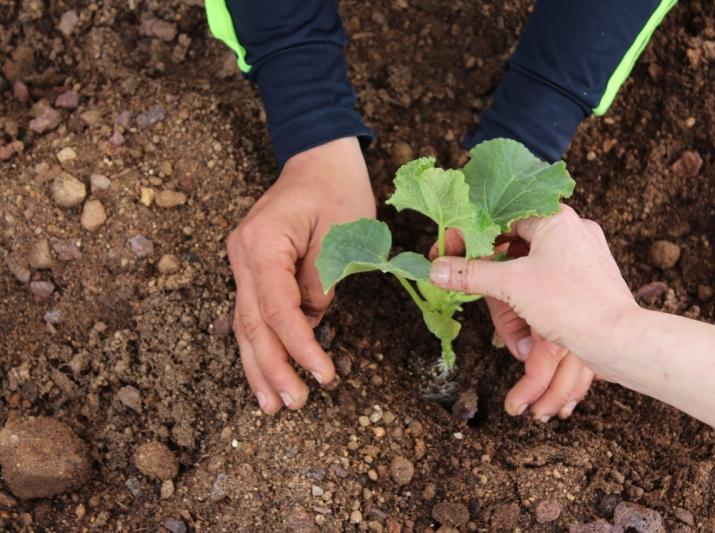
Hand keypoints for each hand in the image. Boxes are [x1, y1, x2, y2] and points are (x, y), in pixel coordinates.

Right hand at [227, 137, 374, 412]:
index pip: (277, 307)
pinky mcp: (253, 269)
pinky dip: (261, 345)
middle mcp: (242, 255)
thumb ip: (323, 281)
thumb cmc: (338, 188)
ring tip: (271, 405)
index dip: (299, 346)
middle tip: (293, 404)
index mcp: (262, 242)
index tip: (322, 374)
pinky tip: (267, 374)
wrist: (319, 159)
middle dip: (273, 368)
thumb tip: (313, 320)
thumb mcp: (343, 233)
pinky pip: (254, 313)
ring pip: (246, 324)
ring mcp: (243, 262)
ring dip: (259, 366)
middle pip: (253, 323)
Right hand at [430, 230, 594, 421]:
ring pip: (532, 255)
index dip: (470, 231)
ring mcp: (584, 251)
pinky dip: (528, 284)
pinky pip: (550, 271)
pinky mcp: (589, 275)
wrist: (619, 339)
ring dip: (506, 273)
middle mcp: (572, 228)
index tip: (448, 249)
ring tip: (488, 291)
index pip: (500, 213)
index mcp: (555, 218)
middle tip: (462, 271)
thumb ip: (470, 274)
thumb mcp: (511, 286)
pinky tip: (517, 302)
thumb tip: (436, 269)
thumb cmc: (570, 304)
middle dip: (486, 256)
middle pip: (515, 235)